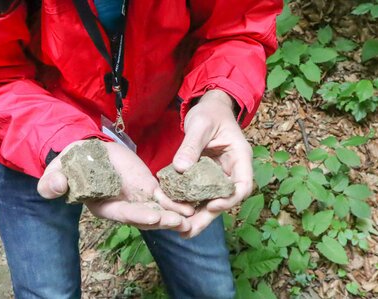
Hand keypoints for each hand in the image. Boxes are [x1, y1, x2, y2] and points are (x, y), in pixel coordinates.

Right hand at [37, 140, 193, 231]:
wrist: (87, 151)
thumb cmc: (71, 163)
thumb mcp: (57, 171)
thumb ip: (55, 181)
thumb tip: (53, 188)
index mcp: (103, 206)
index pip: (122, 214)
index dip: (137, 215)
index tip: (153, 216)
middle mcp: (123, 206)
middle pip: (145, 215)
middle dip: (162, 219)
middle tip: (179, 222)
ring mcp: (137, 198)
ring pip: (158, 208)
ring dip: (174, 213)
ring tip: (190, 217)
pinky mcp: (147, 187)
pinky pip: (163, 195)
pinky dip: (176, 200)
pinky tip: (190, 203)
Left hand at [170, 89, 253, 237]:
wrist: (209, 108)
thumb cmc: (211, 113)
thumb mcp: (201, 124)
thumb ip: (191, 144)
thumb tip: (181, 168)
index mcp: (240, 158)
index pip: (242, 185)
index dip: (229, 199)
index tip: (212, 205)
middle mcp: (231, 171)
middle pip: (225, 200)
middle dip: (208, 217)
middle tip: (189, 231)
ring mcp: (218, 176)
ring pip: (211, 201)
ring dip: (197, 216)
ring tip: (180, 231)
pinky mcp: (205, 178)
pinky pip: (199, 194)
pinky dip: (189, 204)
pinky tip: (175, 214)